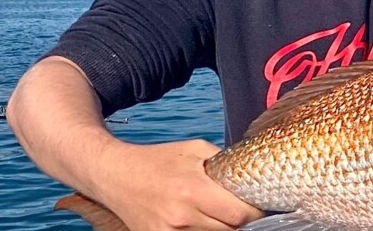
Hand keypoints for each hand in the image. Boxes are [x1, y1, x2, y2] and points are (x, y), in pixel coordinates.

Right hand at [94, 139, 263, 230]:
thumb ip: (223, 162)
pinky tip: (203, 220)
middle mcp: (182, 216)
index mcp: (194, 189)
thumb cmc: (158, 159)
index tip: (258, 205)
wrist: (115, 175)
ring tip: (220, 213)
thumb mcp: (195, 149)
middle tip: (242, 209)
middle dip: (240, 221)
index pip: (239, 215)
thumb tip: (250, 172)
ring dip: (222, 228)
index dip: (254, 212)